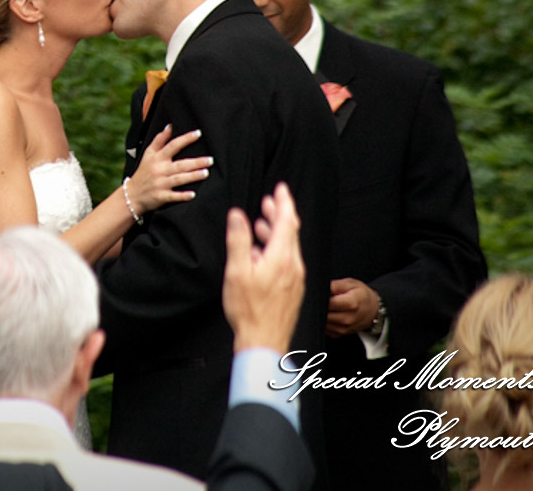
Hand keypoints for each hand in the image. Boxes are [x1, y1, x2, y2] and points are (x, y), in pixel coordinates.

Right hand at [126, 124, 211, 214]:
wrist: (132, 195)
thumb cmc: (143, 172)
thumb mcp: (148, 154)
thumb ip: (159, 140)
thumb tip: (170, 126)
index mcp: (158, 158)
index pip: (173, 146)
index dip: (186, 139)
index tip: (198, 133)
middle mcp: (160, 170)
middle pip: (180, 164)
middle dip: (195, 162)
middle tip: (210, 160)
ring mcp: (160, 184)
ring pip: (179, 179)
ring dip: (192, 176)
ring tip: (206, 173)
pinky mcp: (161, 197)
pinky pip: (173, 196)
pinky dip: (182, 196)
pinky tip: (193, 194)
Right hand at [223, 182, 304, 353]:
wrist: (264, 342)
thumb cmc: (248, 310)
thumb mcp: (237, 272)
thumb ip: (239, 240)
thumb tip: (238, 216)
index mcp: (281, 258)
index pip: (287, 221)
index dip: (284, 202)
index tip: (280, 189)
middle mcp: (293, 266)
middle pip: (290, 232)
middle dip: (279, 214)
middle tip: (268, 202)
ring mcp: (295, 279)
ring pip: (289, 247)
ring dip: (276, 232)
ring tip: (261, 225)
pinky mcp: (293, 290)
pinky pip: (288, 262)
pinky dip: (277, 249)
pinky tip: (262, 255)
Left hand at [326, 277, 379, 336]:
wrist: (373, 310)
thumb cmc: (362, 295)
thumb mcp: (351, 284)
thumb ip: (336, 285)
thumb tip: (322, 287)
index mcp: (351, 304)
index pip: (327, 303)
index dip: (321, 296)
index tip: (322, 292)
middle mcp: (347, 319)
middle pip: (323, 313)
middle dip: (320, 305)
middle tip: (325, 298)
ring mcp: (343, 329)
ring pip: (323, 321)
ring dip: (322, 313)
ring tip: (330, 306)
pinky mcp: (339, 334)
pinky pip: (325, 328)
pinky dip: (325, 321)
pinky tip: (331, 314)